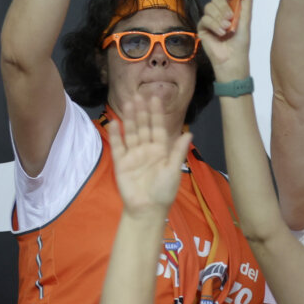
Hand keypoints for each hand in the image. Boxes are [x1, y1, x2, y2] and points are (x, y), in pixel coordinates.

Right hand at [106, 96, 190, 216]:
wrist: (147, 209)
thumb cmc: (164, 191)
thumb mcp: (174, 170)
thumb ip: (178, 151)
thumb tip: (189, 133)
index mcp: (161, 150)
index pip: (158, 128)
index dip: (156, 113)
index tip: (155, 98)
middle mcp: (147, 149)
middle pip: (144, 127)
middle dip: (142, 111)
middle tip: (139, 95)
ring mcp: (133, 155)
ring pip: (131, 132)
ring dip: (130, 118)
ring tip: (128, 103)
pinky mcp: (121, 162)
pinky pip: (118, 146)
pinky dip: (116, 134)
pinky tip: (115, 122)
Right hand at [197, 0, 252, 80]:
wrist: (233, 59)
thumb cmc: (240, 43)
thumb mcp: (246, 19)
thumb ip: (246, 0)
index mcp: (230, 7)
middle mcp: (219, 11)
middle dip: (224, 7)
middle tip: (231, 19)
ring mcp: (210, 19)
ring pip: (209, 7)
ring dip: (220, 18)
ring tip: (227, 29)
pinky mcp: (202, 28)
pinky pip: (205, 19)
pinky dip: (214, 25)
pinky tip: (221, 34)